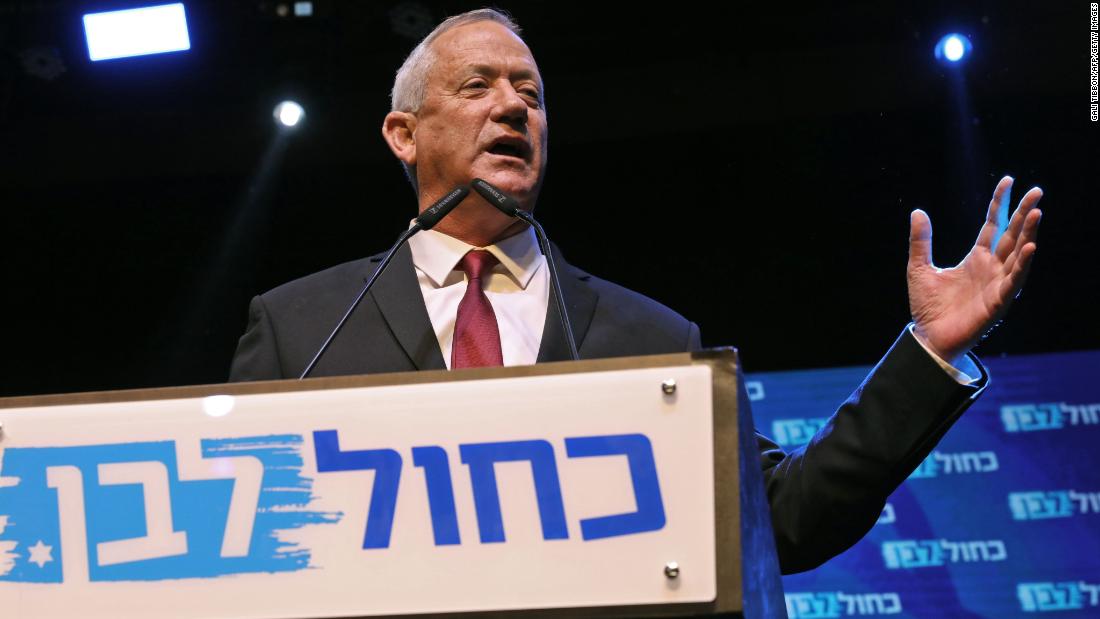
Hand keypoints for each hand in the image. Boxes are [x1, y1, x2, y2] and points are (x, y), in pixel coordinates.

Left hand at [907, 176, 1042, 362]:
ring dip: (1028, 233)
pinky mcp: (999, 301)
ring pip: (1018, 254)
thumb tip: (917, 211)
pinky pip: (1015, 280)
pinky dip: (1023, 263)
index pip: (992, 224)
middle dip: (1024, 213)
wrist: (929, 337)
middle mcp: (992, 268)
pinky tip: (1031, 246)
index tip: (1008, 181)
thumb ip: (920, 241)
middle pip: (1011, 235)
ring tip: (1036, 212)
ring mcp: (998, 283)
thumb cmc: (928, 307)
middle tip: (1036, 191)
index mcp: (976, 258)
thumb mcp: (919, 268)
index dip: (1000, 203)